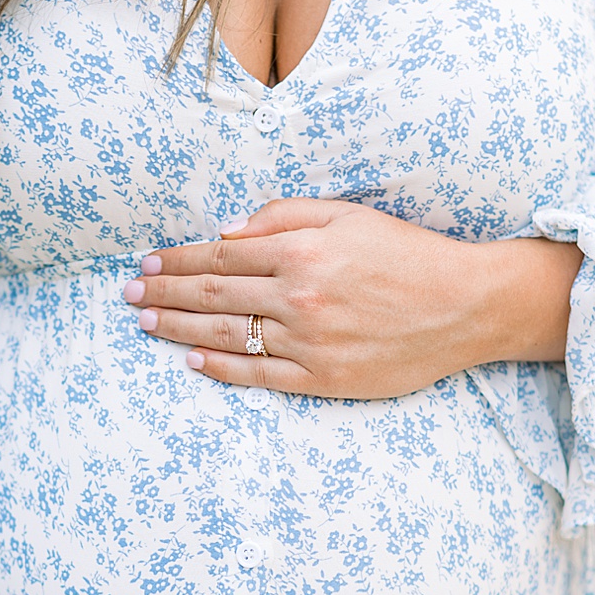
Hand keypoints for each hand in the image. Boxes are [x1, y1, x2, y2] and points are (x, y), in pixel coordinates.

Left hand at [124, 198, 581, 399]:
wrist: (466, 306)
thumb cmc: (409, 254)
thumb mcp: (349, 216)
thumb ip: (286, 216)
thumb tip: (228, 230)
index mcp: (303, 251)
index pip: (222, 253)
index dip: (179, 258)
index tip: (148, 260)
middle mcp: (298, 297)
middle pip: (214, 293)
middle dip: (165, 292)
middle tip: (128, 294)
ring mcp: (309, 342)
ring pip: (227, 333)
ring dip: (178, 327)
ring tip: (144, 323)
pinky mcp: (323, 379)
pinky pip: (259, 375)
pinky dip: (221, 368)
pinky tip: (191, 360)